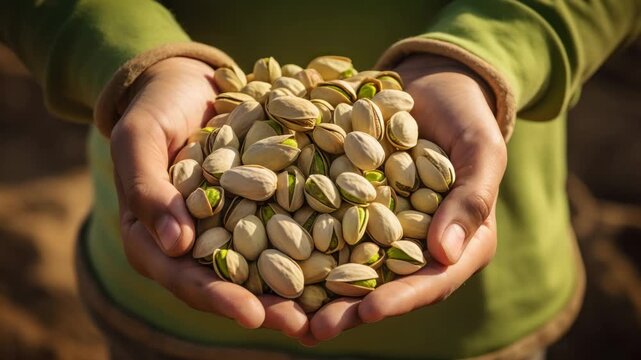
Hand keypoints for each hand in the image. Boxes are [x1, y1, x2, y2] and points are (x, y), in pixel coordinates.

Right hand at [110, 57, 307, 336]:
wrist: (186, 84)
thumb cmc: (154, 109)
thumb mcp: (139, 140)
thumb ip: (146, 188)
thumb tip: (173, 245)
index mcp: (155, 237)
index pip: (184, 277)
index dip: (218, 297)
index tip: (252, 314)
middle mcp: (195, 241)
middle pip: (229, 283)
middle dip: (264, 307)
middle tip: (301, 326)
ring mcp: (229, 225)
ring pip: (259, 265)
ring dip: (291, 289)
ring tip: (327, 310)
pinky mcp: (258, 206)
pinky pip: (282, 228)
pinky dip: (307, 244)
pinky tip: (339, 257)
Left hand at [303, 54, 506, 343]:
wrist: (431, 87)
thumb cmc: (465, 116)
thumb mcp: (480, 150)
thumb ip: (472, 198)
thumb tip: (447, 254)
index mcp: (456, 243)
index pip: (430, 281)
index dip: (400, 299)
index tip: (368, 312)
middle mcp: (415, 244)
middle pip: (383, 286)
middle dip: (349, 310)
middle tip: (314, 331)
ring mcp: (379, 227)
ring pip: (348, 265)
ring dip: (317, 291)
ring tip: (283, 311)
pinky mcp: (350, 205)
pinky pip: (325, 227)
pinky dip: (299, 244)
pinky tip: (266, 257)